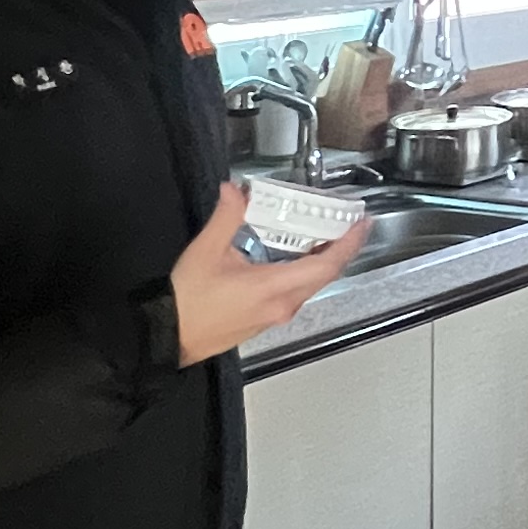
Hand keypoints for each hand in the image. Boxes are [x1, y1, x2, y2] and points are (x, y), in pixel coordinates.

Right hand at [171, 183, 368, 365]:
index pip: (325, 266)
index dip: (348, 244)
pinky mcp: (263, 322)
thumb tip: (235, 190)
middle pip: (323, 277)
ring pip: (309, 287)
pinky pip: (294, 295)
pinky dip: (302, 274)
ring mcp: (273, 317)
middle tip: (346, 225)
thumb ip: (227, 217)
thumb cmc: (186, 300)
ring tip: (323, 236)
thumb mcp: (206, 251)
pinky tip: (294, 259)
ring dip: (320, 263)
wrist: (165, 338)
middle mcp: (282, 307)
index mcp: (273, 288)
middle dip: (339, 250)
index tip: (362, 224)